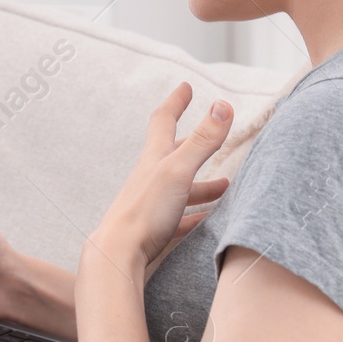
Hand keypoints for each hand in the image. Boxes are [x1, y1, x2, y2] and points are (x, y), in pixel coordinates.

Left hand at [90, 81, 232, 266]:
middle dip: (194, 143)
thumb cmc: (144, 211)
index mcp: (154, 159)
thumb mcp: (178, 170)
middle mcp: (150, 178)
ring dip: (203, 184)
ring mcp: (151, 203)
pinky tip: (208, 222)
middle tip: (214, 136)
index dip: (176, 102)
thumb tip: (223, 105)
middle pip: (174, 154)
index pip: (164, 120)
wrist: (117, 254)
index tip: (186, 87)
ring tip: (225, 186)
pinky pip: (180, 218)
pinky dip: (197, 215)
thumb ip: (202, 140)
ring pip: (181, 187)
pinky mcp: (154, 229)